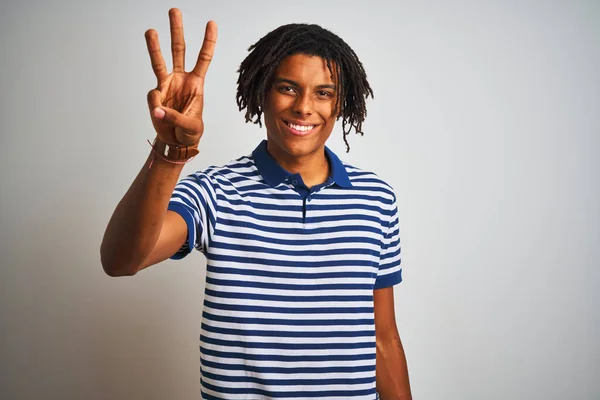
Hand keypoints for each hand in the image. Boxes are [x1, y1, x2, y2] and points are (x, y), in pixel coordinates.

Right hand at [145, 8, 216, 145]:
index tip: (211, 23)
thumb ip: (176, 117)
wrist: (176, 141)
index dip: (208, 41)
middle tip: (174, 11)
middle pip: (179, 50)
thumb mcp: (191, 126)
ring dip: (154, 46)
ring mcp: (167, 85)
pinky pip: (153, 98)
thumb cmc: (189, 131)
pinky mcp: (156, 95)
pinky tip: (160, 115)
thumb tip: (158, 110)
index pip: (204, 58)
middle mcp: (181, 79)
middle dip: (177, 30)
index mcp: (197, 83)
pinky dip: (155, 107)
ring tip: (151, 31)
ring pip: (160, 61)